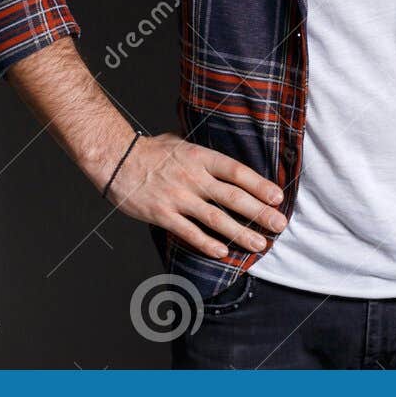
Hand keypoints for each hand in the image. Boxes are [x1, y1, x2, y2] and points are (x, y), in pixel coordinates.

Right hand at [104, 131, 288, 258]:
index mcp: (201, 157)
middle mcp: (194, 178)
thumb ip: (205, 157)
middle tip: (280, 224)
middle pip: (233, 197)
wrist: (116, 159)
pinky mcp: (162, 214)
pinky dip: (206, 243)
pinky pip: (188, 232)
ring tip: (259, 244)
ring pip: (216, 218)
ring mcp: (178, 197)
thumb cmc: (151, 151)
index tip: (277, 197)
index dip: (260, 185)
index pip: (238, 172)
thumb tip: (226, 165)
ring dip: (240, 233)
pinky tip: (222, 252)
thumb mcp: (183, 144)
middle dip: (260, 213)